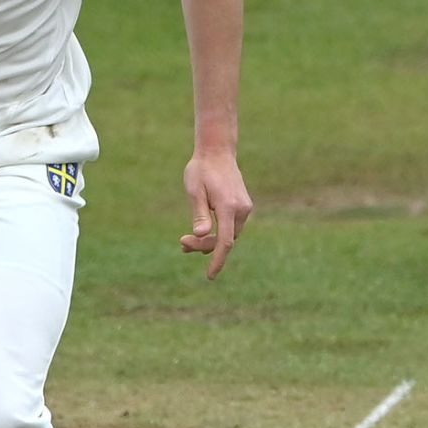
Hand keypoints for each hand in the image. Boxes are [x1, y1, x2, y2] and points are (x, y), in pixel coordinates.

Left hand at [180, 150, 251, 279]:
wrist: (217, 152)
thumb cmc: (201, 170)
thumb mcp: (194, 190)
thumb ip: (199, 213)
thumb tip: (201, 235)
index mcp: (229, 207)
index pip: (225, 242)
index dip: (217, 261)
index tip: (209, 276)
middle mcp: (241, 209)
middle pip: (225, 240)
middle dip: (204, 246)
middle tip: (181, 243)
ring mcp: (245, 208)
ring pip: (229, 234)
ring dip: (210, 240)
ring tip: (185, 241)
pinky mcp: (243, 207)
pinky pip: (231, 227)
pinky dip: (217, 232)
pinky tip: (201, 233)